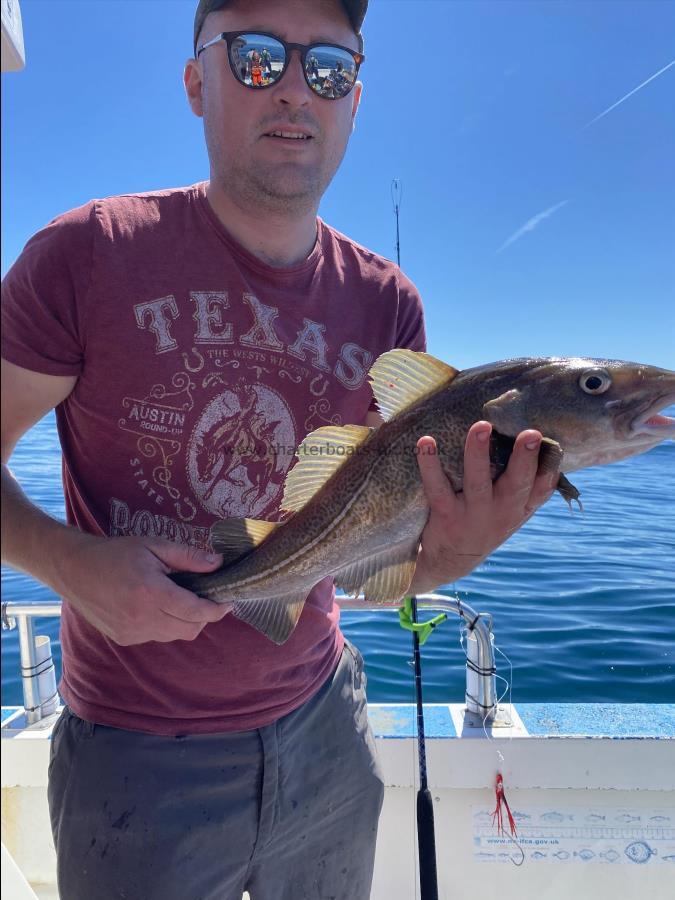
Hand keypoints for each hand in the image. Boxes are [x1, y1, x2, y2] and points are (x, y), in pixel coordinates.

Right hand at [53, 535, 229, 645]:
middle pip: (190, 629)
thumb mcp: (154, 546)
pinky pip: (156, 636)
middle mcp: (142, 618)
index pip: (196, 611)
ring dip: (185, 622)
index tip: (228, 601)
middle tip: (206, 598)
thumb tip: (218, 564)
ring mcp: (132, 632)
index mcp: (152, 593)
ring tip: (180, 600)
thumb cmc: (116, 553)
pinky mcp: (124, 638)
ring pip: (174, 635)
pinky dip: (165, 625)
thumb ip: (188, 557)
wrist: (74, 569)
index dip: (217, 610)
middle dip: (204, 616)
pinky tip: (158, 606)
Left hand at [409, 421, 558, 591]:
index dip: (550, 468)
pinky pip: (436, 487)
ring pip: (477, 481)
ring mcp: (472, 513)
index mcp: (519, 508)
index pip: (541, 489)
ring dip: (478, 454)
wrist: (451, 561)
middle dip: (524, 459)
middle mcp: (501, 511)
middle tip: (530, 434)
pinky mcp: (445, 514)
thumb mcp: (513, 512)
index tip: (555, 446)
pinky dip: (430, 464)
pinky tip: (426, 442)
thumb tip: (548, 446)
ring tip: (481, 427)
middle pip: (516, 484)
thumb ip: (529, 486)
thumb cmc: (486, 522)